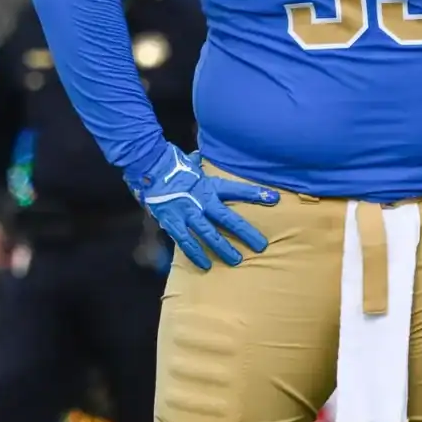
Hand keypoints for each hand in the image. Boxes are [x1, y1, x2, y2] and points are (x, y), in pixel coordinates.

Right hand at [124, 143, 277, 270]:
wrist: (147, 167)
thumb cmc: (168, 164)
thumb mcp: (188, 162)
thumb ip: (196, 163)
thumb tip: (198, 156)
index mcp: (208, 185)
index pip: (236, 190)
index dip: (255, 194)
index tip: (274, 199)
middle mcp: (200, 200)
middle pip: (227, 218)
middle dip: (245, 232)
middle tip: (260, 245)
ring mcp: (187, 213)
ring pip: (209, 234)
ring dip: (223, 248)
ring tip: (237, 260)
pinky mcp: (172, 222)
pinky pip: (185, 241)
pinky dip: (195, 254)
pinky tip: (205, 265)